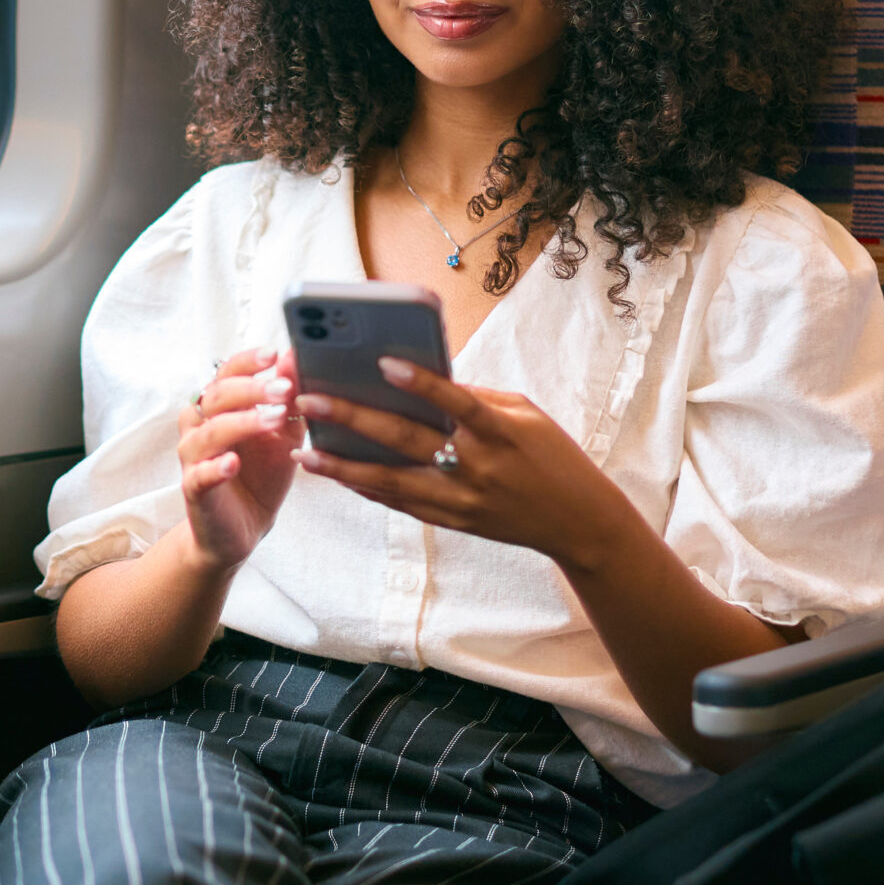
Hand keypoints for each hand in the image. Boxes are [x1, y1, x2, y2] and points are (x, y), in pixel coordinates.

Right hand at [176, 348, 302, 571]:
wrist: (244, 528)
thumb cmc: (261, 475)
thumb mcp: (283, 435)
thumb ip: (289, 401)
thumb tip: (294, 357)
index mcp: (220, 408)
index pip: (227, 373)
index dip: (248, 362)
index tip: (274, 354)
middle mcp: (200, 426)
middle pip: (217, 396)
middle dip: (251, 390)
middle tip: (283, 389)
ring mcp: (194, 458)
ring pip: (208, 432)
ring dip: (241, 423)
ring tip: (273, 420)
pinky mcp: (194, 489)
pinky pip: (199, 474)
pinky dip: (215, 467)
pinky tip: (232, 463)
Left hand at [291, 357, 633, 571]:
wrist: (577, 521)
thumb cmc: (552, 456)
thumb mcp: (525, 416)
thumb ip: (476, 398)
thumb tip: (425, 381)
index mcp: (500, 433)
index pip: (456, 403)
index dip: (421, 383)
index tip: (383, 363)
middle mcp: (476, 467)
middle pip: (407, 440)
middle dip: (353, 420)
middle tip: (310, 403)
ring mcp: (461, 500)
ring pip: (392, 482)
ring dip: (345, 468)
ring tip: (306, 454)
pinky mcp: (453, 522)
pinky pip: (403, 503)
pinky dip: (369, 489)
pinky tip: (340, 476)